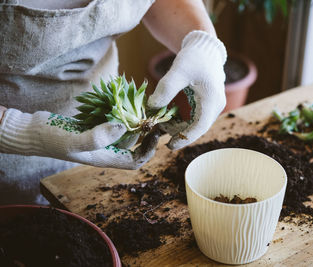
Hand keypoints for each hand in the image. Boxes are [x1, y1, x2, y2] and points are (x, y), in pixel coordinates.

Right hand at [0, 109, 159, 168]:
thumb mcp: (73, 140)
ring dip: (134, 121)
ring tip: (142, 106)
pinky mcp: (95, 127)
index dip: (148, 150)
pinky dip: (121, 114)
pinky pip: (114, 123)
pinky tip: (125, 102)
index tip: (155, 133)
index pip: (135, 161)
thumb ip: (97, 137)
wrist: (32, 131)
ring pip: (125, 132)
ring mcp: (100, 139)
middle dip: (146, 133)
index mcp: (104, 158)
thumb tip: (122, 126)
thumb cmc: (51, 138)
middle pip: (134, 146)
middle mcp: (106, 150)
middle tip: (154, 115)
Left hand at [148, 30, 226, 149]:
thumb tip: (152, 107)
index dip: (184, 138)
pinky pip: (193, 118)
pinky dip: (180, 120)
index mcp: (212, 100)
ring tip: (159, 124)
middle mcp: (215, 106)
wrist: (204, 49)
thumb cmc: (194, 57)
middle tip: (157, 132)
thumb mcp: (179, 69)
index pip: (200, 127)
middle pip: (196, 128)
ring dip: (177, 127)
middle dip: (177, 133)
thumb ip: (166, 88)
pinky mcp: (205, 104)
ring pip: (194, 124)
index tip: (169, 145)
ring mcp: (211, 106)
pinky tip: (165, 118)